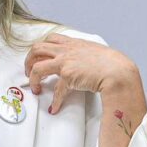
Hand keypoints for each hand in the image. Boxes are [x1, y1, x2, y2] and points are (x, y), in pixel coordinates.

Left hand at [24, 34, 140, 113]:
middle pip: (37, 49)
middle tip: (29, 71)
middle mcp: (66, 50)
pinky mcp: (68, 76)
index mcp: (74, 43)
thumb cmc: (112, 63)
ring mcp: (65, 62)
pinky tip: (54, 107)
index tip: (39, 57)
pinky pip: (56, 91)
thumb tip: (82, 63)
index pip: (51, 39)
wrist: (118, 71)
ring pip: (37, 67)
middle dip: (29, 60)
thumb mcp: (96, 51)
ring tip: (35, 87)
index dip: (42, 48)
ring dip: (33, 78)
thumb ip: (85, 54)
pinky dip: (55, 101)